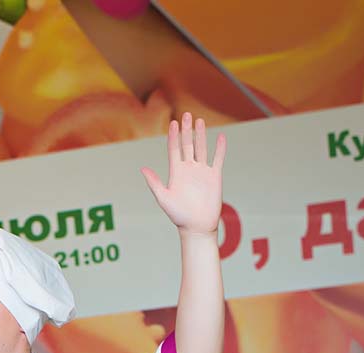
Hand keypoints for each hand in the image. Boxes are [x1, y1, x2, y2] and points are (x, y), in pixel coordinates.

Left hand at [141, 112, 225, 235]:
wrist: (197, 227)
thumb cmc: (178, 216)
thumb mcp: (163, 198)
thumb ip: (154, 183)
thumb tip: (143, 169)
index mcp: (176, 172)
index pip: (174, 149)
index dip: (173, 136)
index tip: (173, 123)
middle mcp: (189, 169)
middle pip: (187, 145)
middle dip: (186, 130)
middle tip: (186, 115)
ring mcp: (202, 172)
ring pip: (201, 148)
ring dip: (200, 135)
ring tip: (199, 121)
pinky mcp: (214, 177)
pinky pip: (217, 159)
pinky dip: (220, 148)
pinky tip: (221, 137)